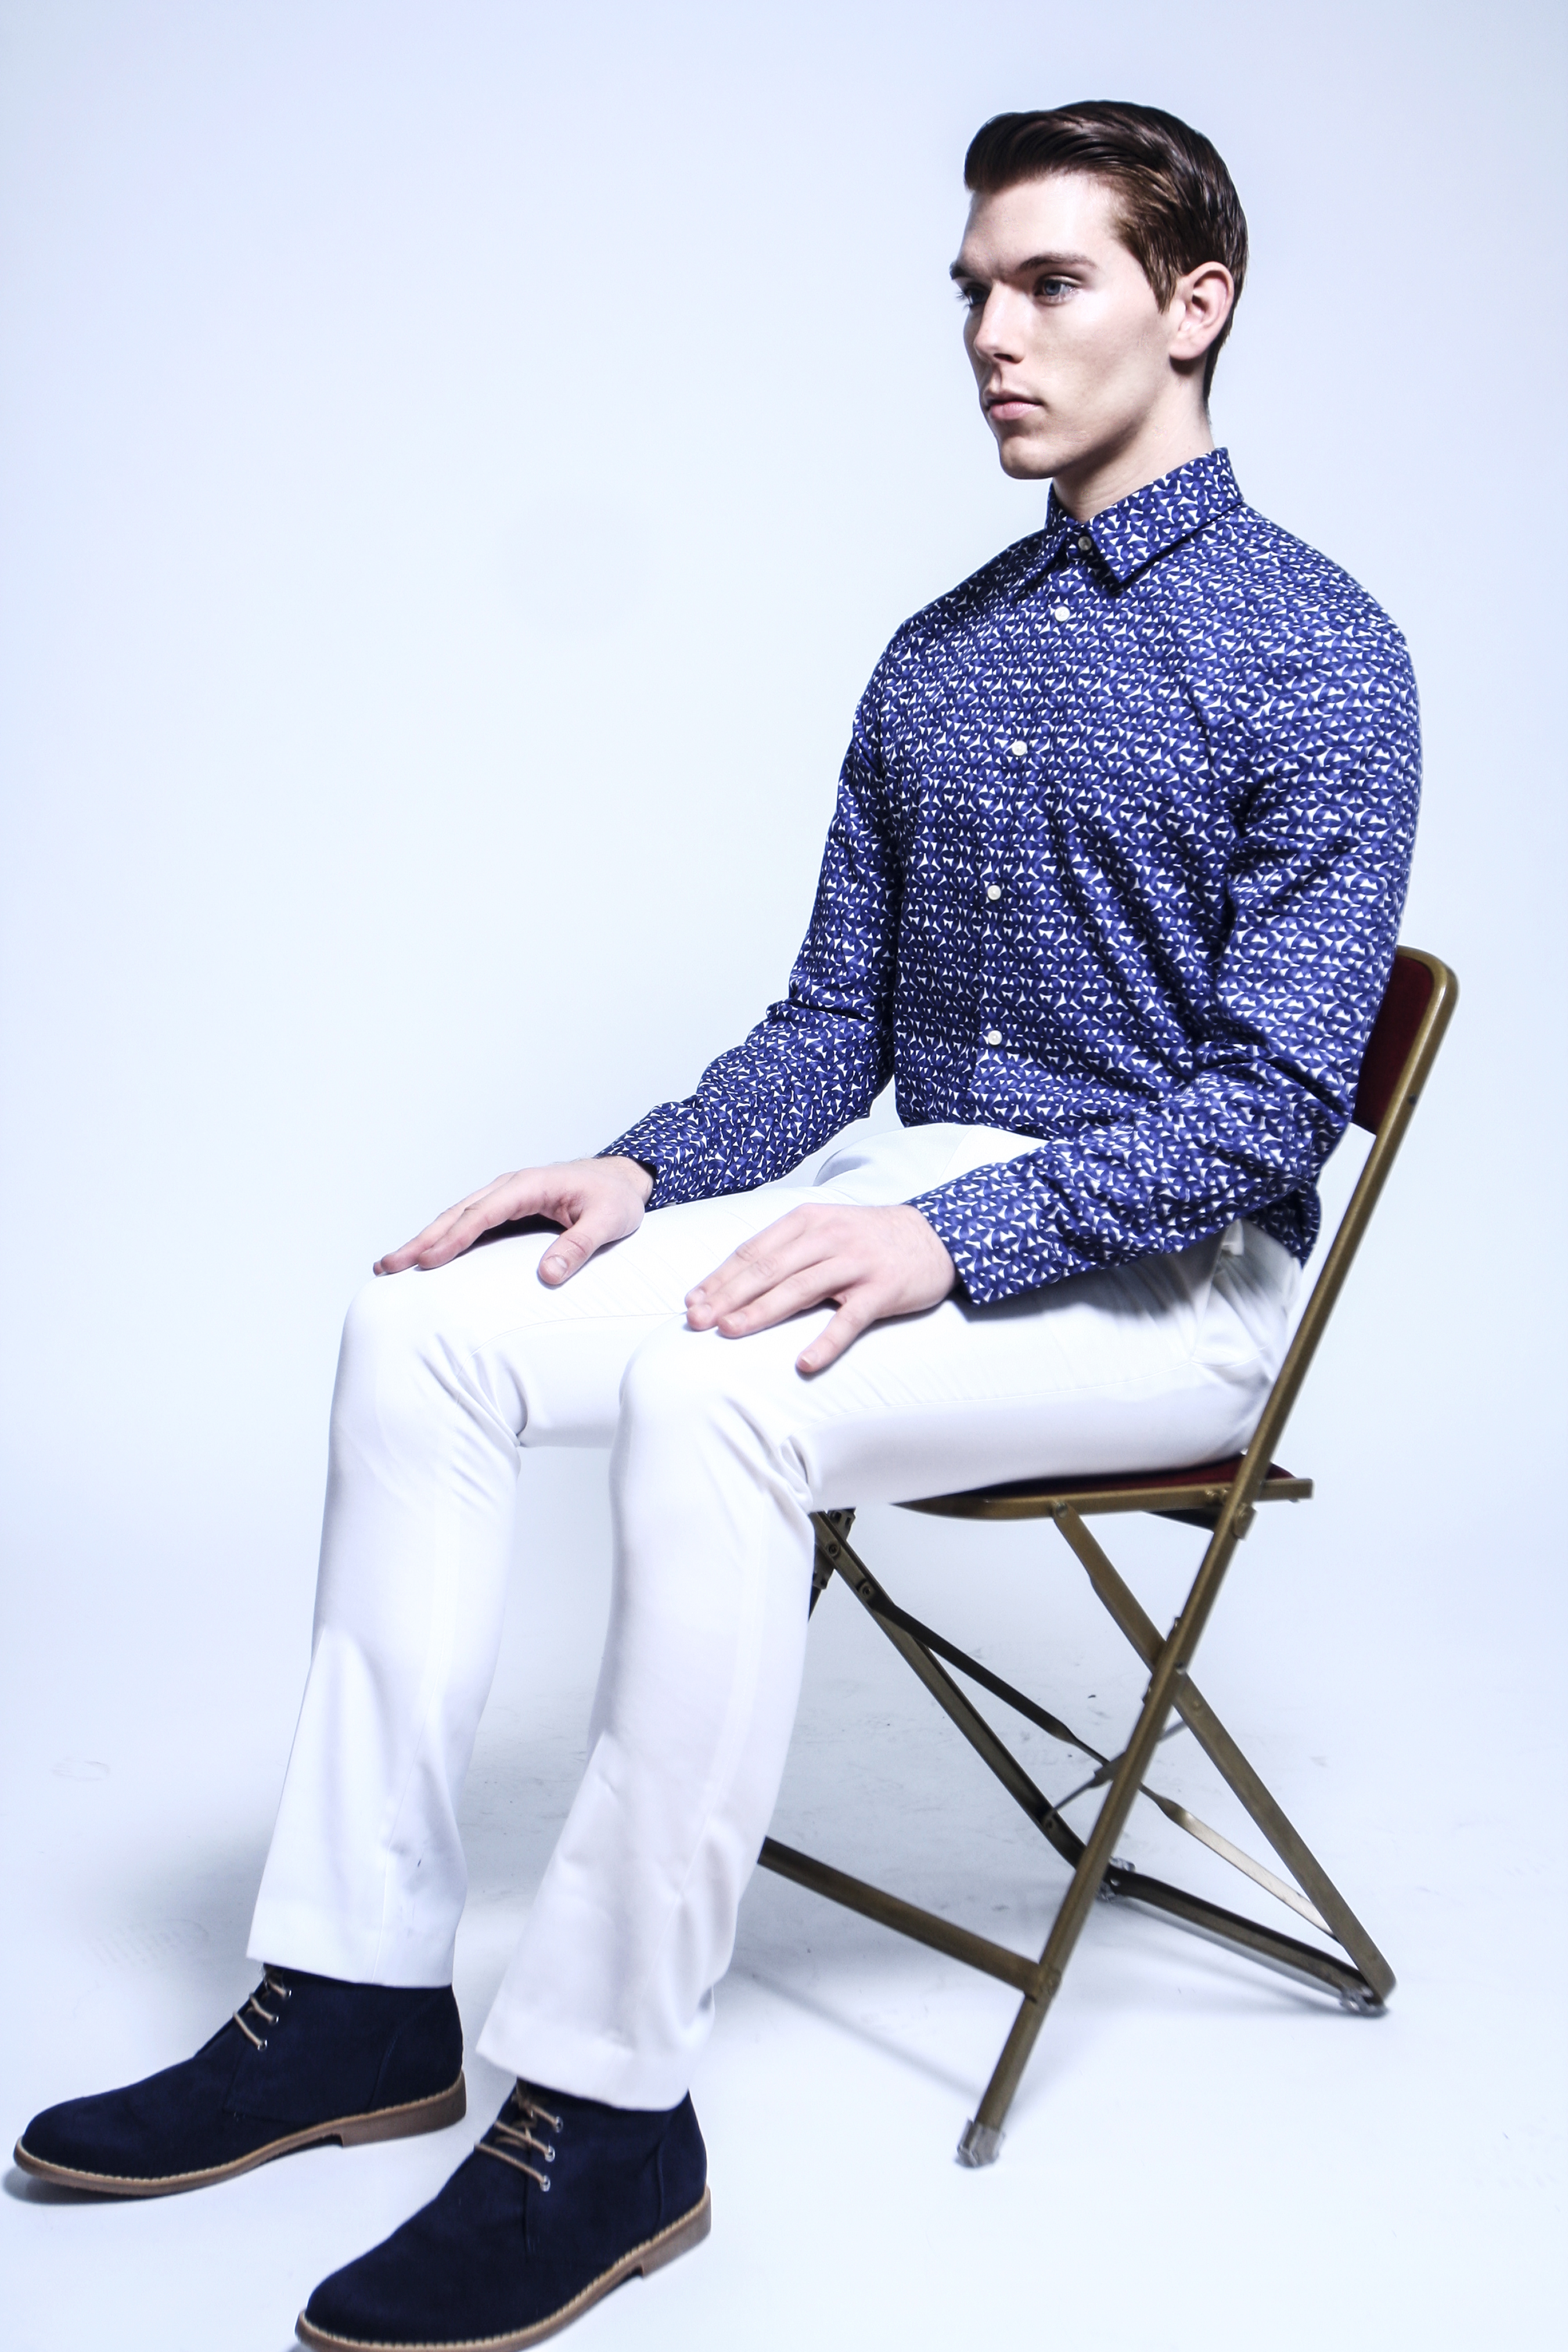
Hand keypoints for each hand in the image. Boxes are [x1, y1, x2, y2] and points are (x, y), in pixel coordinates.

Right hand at [374, 1157, 653, 1280]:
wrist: (622, 1179)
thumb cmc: (615, 1198)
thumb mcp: (608, 1222)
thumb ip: (580, 1246)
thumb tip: (548, 1275)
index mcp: (530, 1185)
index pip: (483, 1213)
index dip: (454, 1238)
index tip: (428, 1261)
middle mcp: (510, 1186)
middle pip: (457, 1214)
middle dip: (421, 1240)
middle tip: (388, 1266)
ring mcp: (504, 1195)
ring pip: (456, 1217)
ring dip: (424, 1239)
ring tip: (390, 1264)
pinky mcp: (505, 1207)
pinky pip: (468, 1222)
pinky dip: (442, 1237)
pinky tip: (424, 1255)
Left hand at [684, 1202, 956, 1374]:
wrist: (935, 1237)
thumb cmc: (868, 1239)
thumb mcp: (824, 1231)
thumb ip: (785, 1252)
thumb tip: (735, 1284)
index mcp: (807, 1222)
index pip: (753, 1251)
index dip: (720, 1278)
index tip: (692, 1303)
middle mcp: (827, 1238)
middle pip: (768, 1268)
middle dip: (728, 1295)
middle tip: (697, 1321)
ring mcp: (855, 1263)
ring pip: (800, 1288)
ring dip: (762, 1311)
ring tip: (730, 1331)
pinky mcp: (882, 1289)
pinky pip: (850, 1319)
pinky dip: (826, 1342)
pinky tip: (804, 1362)